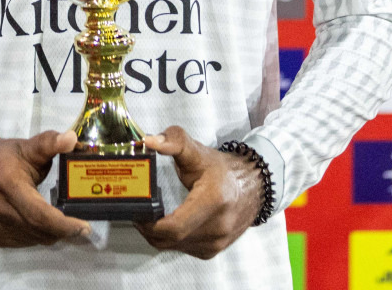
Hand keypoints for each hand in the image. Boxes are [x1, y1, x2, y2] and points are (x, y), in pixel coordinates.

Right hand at [0, 130, 92, 247]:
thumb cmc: (1, 158)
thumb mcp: (26, 146)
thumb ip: (50, 142)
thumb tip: (72, 139)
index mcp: (7, 182)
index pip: (38, 213)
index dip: (63, 224)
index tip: (84, 227)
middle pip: (38, 230)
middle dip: (63, 231)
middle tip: (81, 227)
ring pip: (33, 239)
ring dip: (52, 234)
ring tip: (64, 223)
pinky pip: (23, 242)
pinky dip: (38, 236)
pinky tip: (44, 225)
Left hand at [135, 126, 263, 258]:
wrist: (253, 186)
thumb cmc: (223, 170)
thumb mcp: (198, 151)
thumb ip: (173, 141)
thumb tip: (148, 141)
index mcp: (213, 201)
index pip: (174, 227)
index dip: (149, 224)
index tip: (137, 211)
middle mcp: (218, 227)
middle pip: (170, 239)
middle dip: (148, 228)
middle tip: (138, 211)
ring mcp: (217, 242)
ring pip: (174, 247)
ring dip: (158, 235)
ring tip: (149, 215)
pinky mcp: (213, 250)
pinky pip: (183, 249)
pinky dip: (171, 239)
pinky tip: (167, 224)